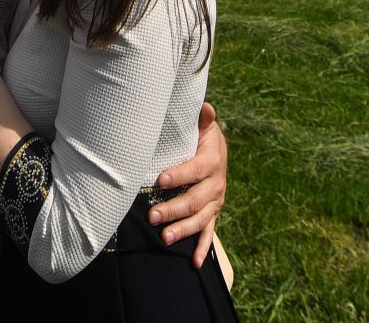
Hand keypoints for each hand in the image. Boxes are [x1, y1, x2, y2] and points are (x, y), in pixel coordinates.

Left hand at [149, 102, 226, 266]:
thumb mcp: (202, 126)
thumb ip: (201, 119)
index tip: (160, 180)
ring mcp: (215, 201)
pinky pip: (209, 233)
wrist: (216, 152)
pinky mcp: (212, 214)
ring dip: (183, 230)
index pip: (196, 170)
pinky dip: (203, 249)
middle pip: (195, 200)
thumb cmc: (201, 137)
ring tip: (164, 237)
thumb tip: (205, 107)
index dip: (179, 175)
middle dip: (174, 209)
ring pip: (201, 219)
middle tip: (152, 216)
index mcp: (212, 160)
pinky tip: (195, 263)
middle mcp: (216, 184)